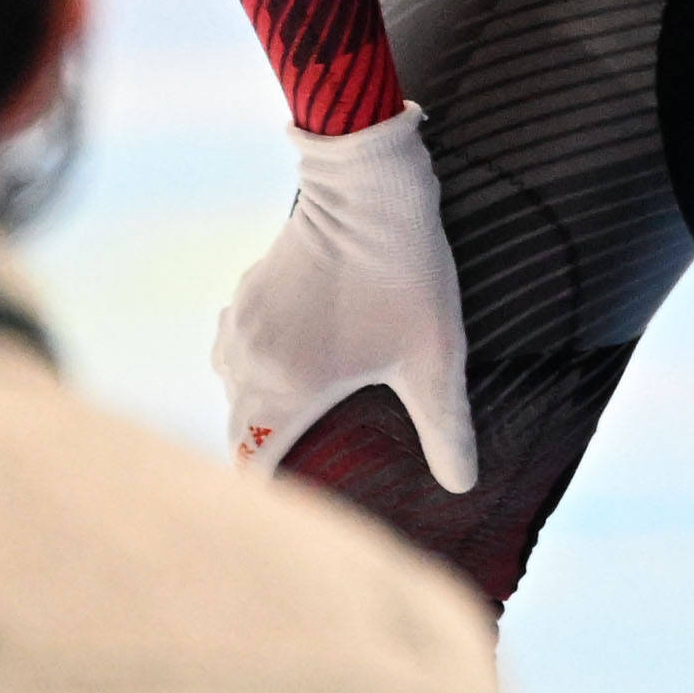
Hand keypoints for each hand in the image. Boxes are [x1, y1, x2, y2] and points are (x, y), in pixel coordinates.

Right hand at [212, 106, 479, 493]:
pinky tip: (294, 354)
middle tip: (303, 464)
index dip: (264, 488)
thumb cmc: (405, 272)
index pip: (250, 460)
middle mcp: (250, 357)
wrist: (369, 184)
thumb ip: (446, 428)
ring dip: (254, 401)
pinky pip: (236, 340)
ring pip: (231, 380)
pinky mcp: (251, 285)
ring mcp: (244, 317)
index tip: (286, 508)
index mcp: (286, 386)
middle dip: (263, 447)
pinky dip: (255, 359)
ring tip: (295, 413)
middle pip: (239, 424)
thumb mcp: (434, 359)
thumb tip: (462, 485)